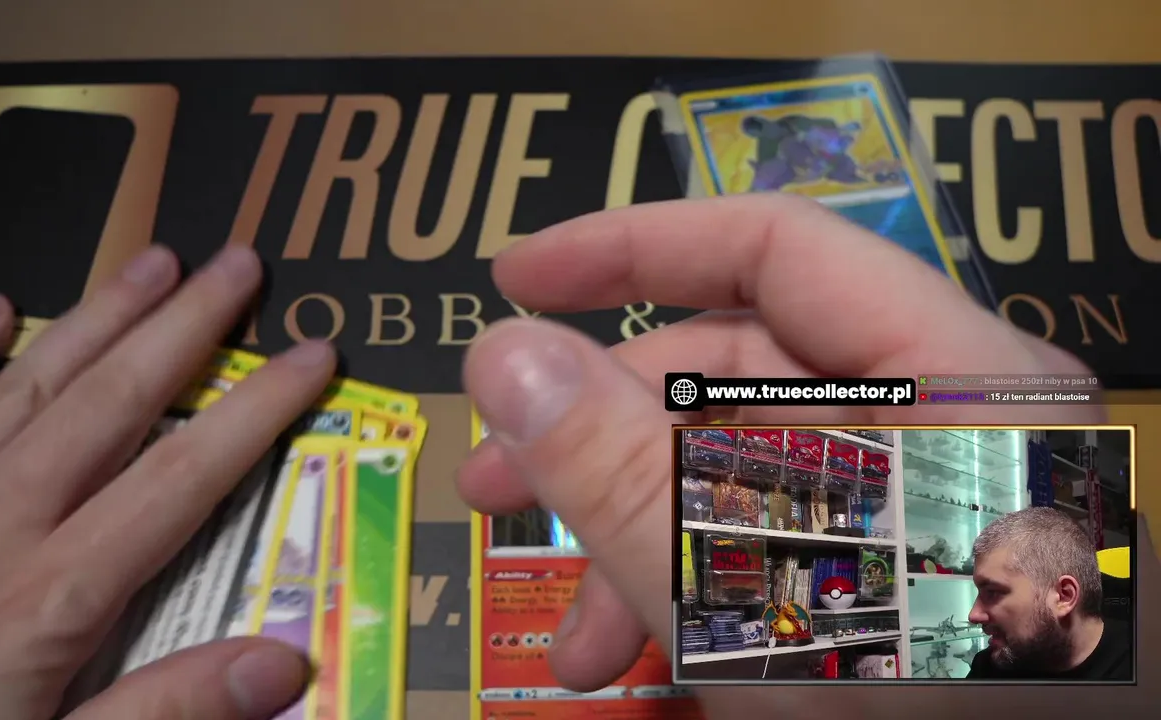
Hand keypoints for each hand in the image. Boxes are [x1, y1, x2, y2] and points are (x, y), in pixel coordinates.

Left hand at [0, 245, 335, 719]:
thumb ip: (166, 711)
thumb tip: (285, 660)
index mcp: (50, 595)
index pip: (184, 480)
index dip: (257, 412)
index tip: (312, 357)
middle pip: (110, 404)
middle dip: (184, 328)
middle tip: (240, 264)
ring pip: (25, 387)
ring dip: (95, 319)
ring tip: (153, 261)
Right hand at [458, 194, 1154, 713]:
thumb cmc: (937, 715)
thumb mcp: (766, 600)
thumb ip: (628, 475)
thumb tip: (500, 352)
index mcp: (956, 382)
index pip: (776, 250)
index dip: (632, 246)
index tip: (512, 277)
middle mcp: (949, 428)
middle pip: (742, 379)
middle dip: (603, 439)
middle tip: (488, 485)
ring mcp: (933, 513)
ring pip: (752, 483)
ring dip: (641, 548)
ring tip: (573, 643)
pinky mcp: (915, 584)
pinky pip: (789, 557)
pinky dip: (706, 602)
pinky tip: (644, 666)